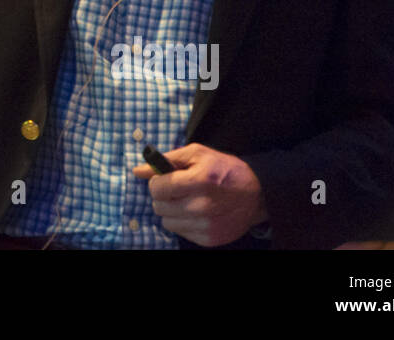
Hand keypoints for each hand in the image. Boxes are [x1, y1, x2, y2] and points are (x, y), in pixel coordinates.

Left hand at [132, 142, 267, 246]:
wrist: (256, 194)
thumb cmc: (224, 169)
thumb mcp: (197, 154)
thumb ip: (166, 160)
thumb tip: (137, 171)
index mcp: (199, 180)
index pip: (157, 188)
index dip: (157, 182)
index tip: (165, 179)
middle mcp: (202, 206)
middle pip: (159, 206)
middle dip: (163, 196)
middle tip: (177, 190)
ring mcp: (206, 226)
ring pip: (166, 222)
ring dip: (172, 211)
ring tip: (187, 201)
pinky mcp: (210, 239)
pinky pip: (180, 232)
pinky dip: (183, 222)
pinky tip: (197, 213)